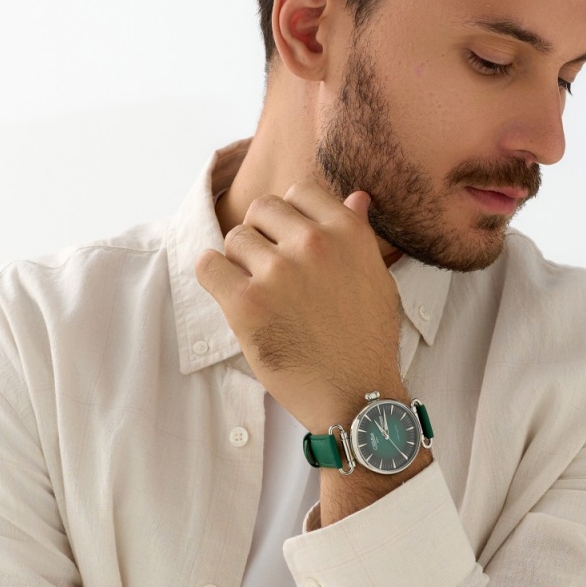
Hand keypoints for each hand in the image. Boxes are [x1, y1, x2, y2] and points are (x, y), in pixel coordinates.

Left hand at [194, 179, 401, 430]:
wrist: (355, 395)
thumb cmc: (368, 340)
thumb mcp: (378, 279)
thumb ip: (359, 235)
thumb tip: (356, 195)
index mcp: (347, 232)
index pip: (300, 191)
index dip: (291, 217)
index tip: (291, 243)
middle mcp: (314, 244)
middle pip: (262, 210)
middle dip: (262, 234)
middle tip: (271, 270)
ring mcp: (278, 272)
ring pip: (234, 238)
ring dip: (240, 262)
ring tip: (260, 294)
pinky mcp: (246, 303)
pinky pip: (208, 266)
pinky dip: (212, 277)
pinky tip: (230, 295)